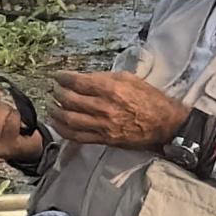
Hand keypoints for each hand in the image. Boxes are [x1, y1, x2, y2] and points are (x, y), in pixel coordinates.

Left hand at [50, 68, 191, 150]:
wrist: (164, 124)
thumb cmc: (149, 99)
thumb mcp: (129, 79)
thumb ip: (106, 77)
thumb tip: (86, 78)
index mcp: (111, 89)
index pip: (78, 82)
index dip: (63, 77)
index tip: (58, 76)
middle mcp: (104, 107)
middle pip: (70, 100)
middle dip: (58, 93)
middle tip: (55, 89)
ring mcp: (103, 126)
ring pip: (69, 119)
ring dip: (56, 112)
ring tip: (51, 106)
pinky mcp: (104, 139)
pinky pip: (77, 137)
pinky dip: (63, 130)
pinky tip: (57, 123)